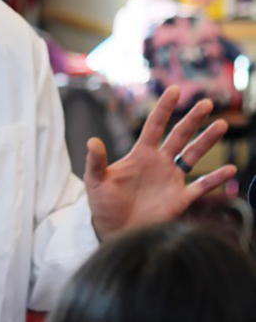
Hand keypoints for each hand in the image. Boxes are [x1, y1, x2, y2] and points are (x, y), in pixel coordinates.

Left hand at [85, 86, 235, 239]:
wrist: (115, 231)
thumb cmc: (104, 205)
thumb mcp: (96, 181)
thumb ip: (96, 161)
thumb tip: (92, 141)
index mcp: (140, 155)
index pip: (154, 126)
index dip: (164, 109)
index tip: (175, 90)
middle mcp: (159, 163)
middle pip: (179, 136)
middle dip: (192, 119)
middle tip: (206, 102)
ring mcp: (172, 180)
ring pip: (194, 156)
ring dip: (207, 141)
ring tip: (220, 125)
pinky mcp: (180, 199)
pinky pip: (201, 186)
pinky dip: (216, 179)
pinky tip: (229, 170)